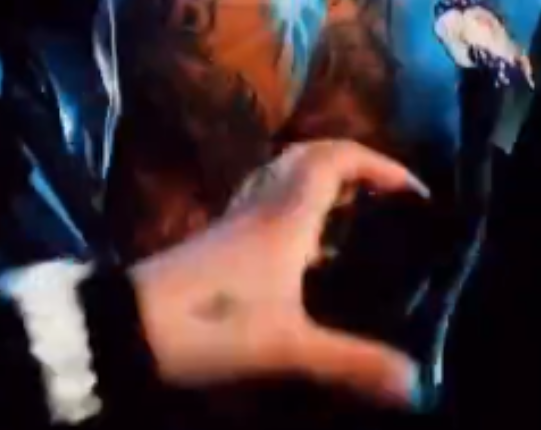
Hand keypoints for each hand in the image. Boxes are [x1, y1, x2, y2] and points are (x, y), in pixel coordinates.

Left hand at [131, 141, 430, 407]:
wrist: (123, 330)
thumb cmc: (211, 324)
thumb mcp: (288, 348)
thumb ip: (353, 362)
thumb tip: (417, 383)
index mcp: (286, 216)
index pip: (336, 160)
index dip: (379, 164)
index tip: (412, 189)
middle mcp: (261, 207)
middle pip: (307, 157)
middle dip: (352, 164)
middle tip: (384, 194)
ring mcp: (234, 223)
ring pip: (281, 179)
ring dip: (320, 183)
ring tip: (353, 215)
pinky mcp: (214, 244)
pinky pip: (263, 206)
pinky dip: (293, 212)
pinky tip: (306, 253)